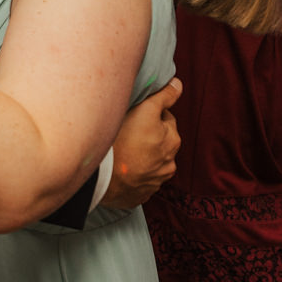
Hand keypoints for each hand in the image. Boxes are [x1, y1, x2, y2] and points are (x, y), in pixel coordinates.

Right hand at [101, 77, 181, 209]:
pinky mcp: (138, 196)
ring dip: (140, 157)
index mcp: (172, 141)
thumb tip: (178, 85)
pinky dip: (131, 175)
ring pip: (148, 163)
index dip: (150, 115)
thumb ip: (164, 96)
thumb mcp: (145, 110)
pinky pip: (137, 182)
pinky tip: (119, 169)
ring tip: (121, 152)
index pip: (165, 120)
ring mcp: (153, 183)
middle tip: (126, 133)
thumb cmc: (123, 142)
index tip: (135, 117)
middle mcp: (168, 165)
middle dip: (148, 137)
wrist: (103, 179)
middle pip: (159, 142)